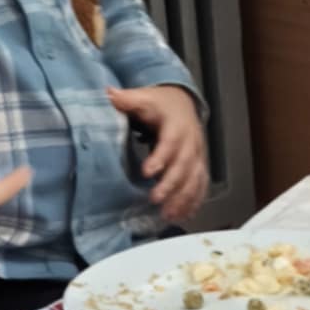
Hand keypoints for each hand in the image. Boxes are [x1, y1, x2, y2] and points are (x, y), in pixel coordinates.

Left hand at [109, 85, 208, 223]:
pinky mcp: (199, 166)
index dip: (160, 158)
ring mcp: (197, 156)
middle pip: (184, 166)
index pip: (170, 143)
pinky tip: (183, 215)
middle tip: (155, 199)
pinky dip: (193, 202)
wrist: (182, 103)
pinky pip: (200, 186)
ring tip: (167, 214)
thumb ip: (127, 99)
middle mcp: (191, 142)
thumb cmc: (160, 104)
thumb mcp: (144, 97)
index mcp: (177, 125)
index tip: (146, 172)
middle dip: (171, 184)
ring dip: (183, 198)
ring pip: (194, 179)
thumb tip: (109, 94)